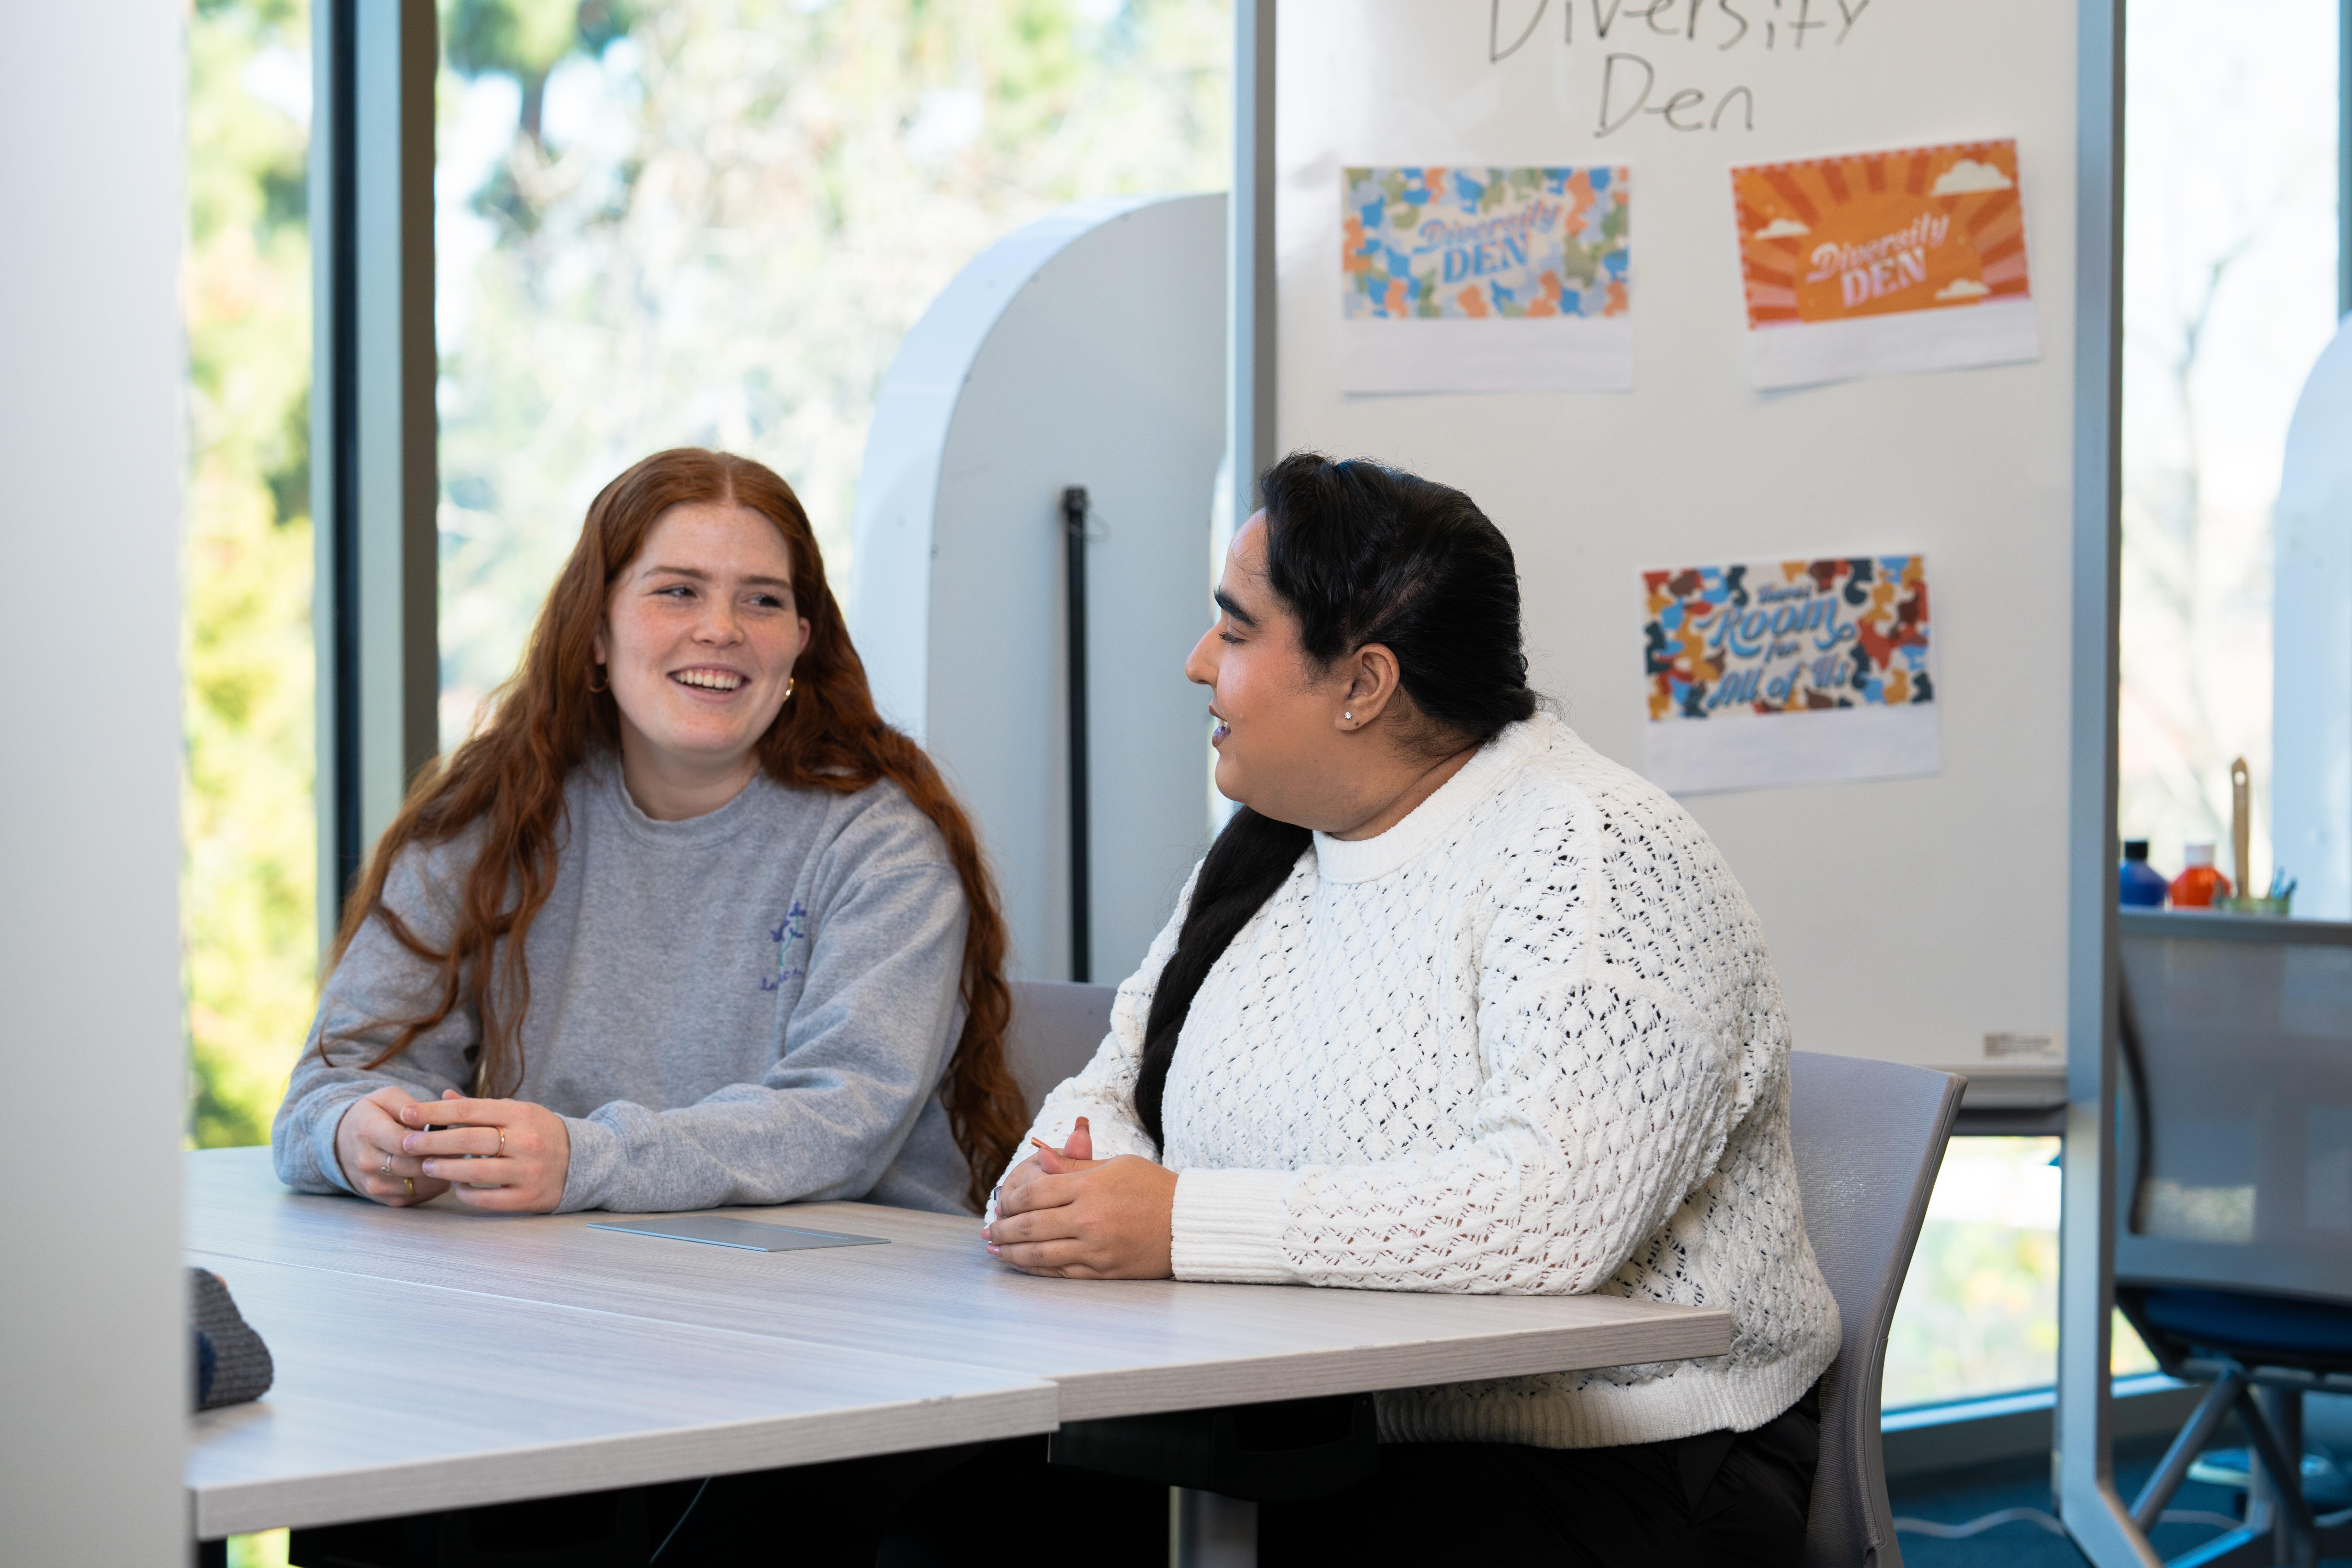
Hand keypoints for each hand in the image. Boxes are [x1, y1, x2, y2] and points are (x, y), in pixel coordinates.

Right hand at [333, 1085, 453, 1207]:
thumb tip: (431, 1122)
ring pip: (420, 1184)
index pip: (402, 1142)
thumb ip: (410, 1106)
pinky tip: (442, 1169)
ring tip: (456, 1156)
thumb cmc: (372, 1115)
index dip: (430, 1139)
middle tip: (463, 1145)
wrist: (340, 1143)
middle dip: (442, 1155)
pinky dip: (435, 1184)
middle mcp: (367, 1161)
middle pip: (414, 1165)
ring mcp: (375, 1184)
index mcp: (368, 1131)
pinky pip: (418, 1196)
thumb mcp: (386, 1097)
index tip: (450, 1132)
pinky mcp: (385, 1199)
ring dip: (442, 1171)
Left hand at [396, 1091, 572, 1213]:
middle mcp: (526, 1141)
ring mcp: (528, 1171)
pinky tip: (456, 1186)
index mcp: (521, 1114)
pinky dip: (466, 1192)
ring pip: (475, 1170)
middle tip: (406, 1143)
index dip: (435, 1111)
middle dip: (432, 1141)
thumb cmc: (541, 1133)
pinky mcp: (528, 1197)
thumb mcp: (518, 1112)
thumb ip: (481, 1107)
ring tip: (425, 1165)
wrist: (583, 1162)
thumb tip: (444, 1096)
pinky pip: (487, 1198)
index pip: (469, 1109)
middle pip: (468, 1140)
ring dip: (444, 1169)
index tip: (407, 1113)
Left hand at [986, 1118, 1176, 1278]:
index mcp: (1090, 1187)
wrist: (1190, 1223)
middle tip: (989, 1230)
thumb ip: (1076, 1166)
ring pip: (1039, 1254)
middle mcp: (1088, 1219)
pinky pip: (1060, 1273)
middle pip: (1029, 1225)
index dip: (1010, 1200)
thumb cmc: (1154, 1187)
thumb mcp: (1117, 1165)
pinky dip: (1035, 1269)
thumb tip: (1040, 1161)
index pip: (1034, 1194)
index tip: (1001, 1203)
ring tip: (995, 1249)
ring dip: (1011, 1252)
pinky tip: (1021, 1264)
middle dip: (1002, 1228)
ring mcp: (1095, 1249)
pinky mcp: (1103, 1271)